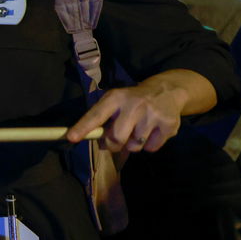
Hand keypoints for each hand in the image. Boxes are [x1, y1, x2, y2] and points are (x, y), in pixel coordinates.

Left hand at [67, 83, 187, 152]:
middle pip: (116, 138)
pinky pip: (151, 148)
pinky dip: (149, 145)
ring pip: (134, 146)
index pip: (96, 115)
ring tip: (137, 130)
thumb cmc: (132, 101)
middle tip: (115, 141)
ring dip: (132, 144)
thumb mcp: (115, 101)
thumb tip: (95, 141)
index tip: (71, 138)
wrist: (167, 91)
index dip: (83, 127)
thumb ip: (102, 119)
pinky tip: (151, 131)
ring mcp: (153, 115)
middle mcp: (134, 105)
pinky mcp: (169, 125)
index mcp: (116, 98)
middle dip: (112, 145)